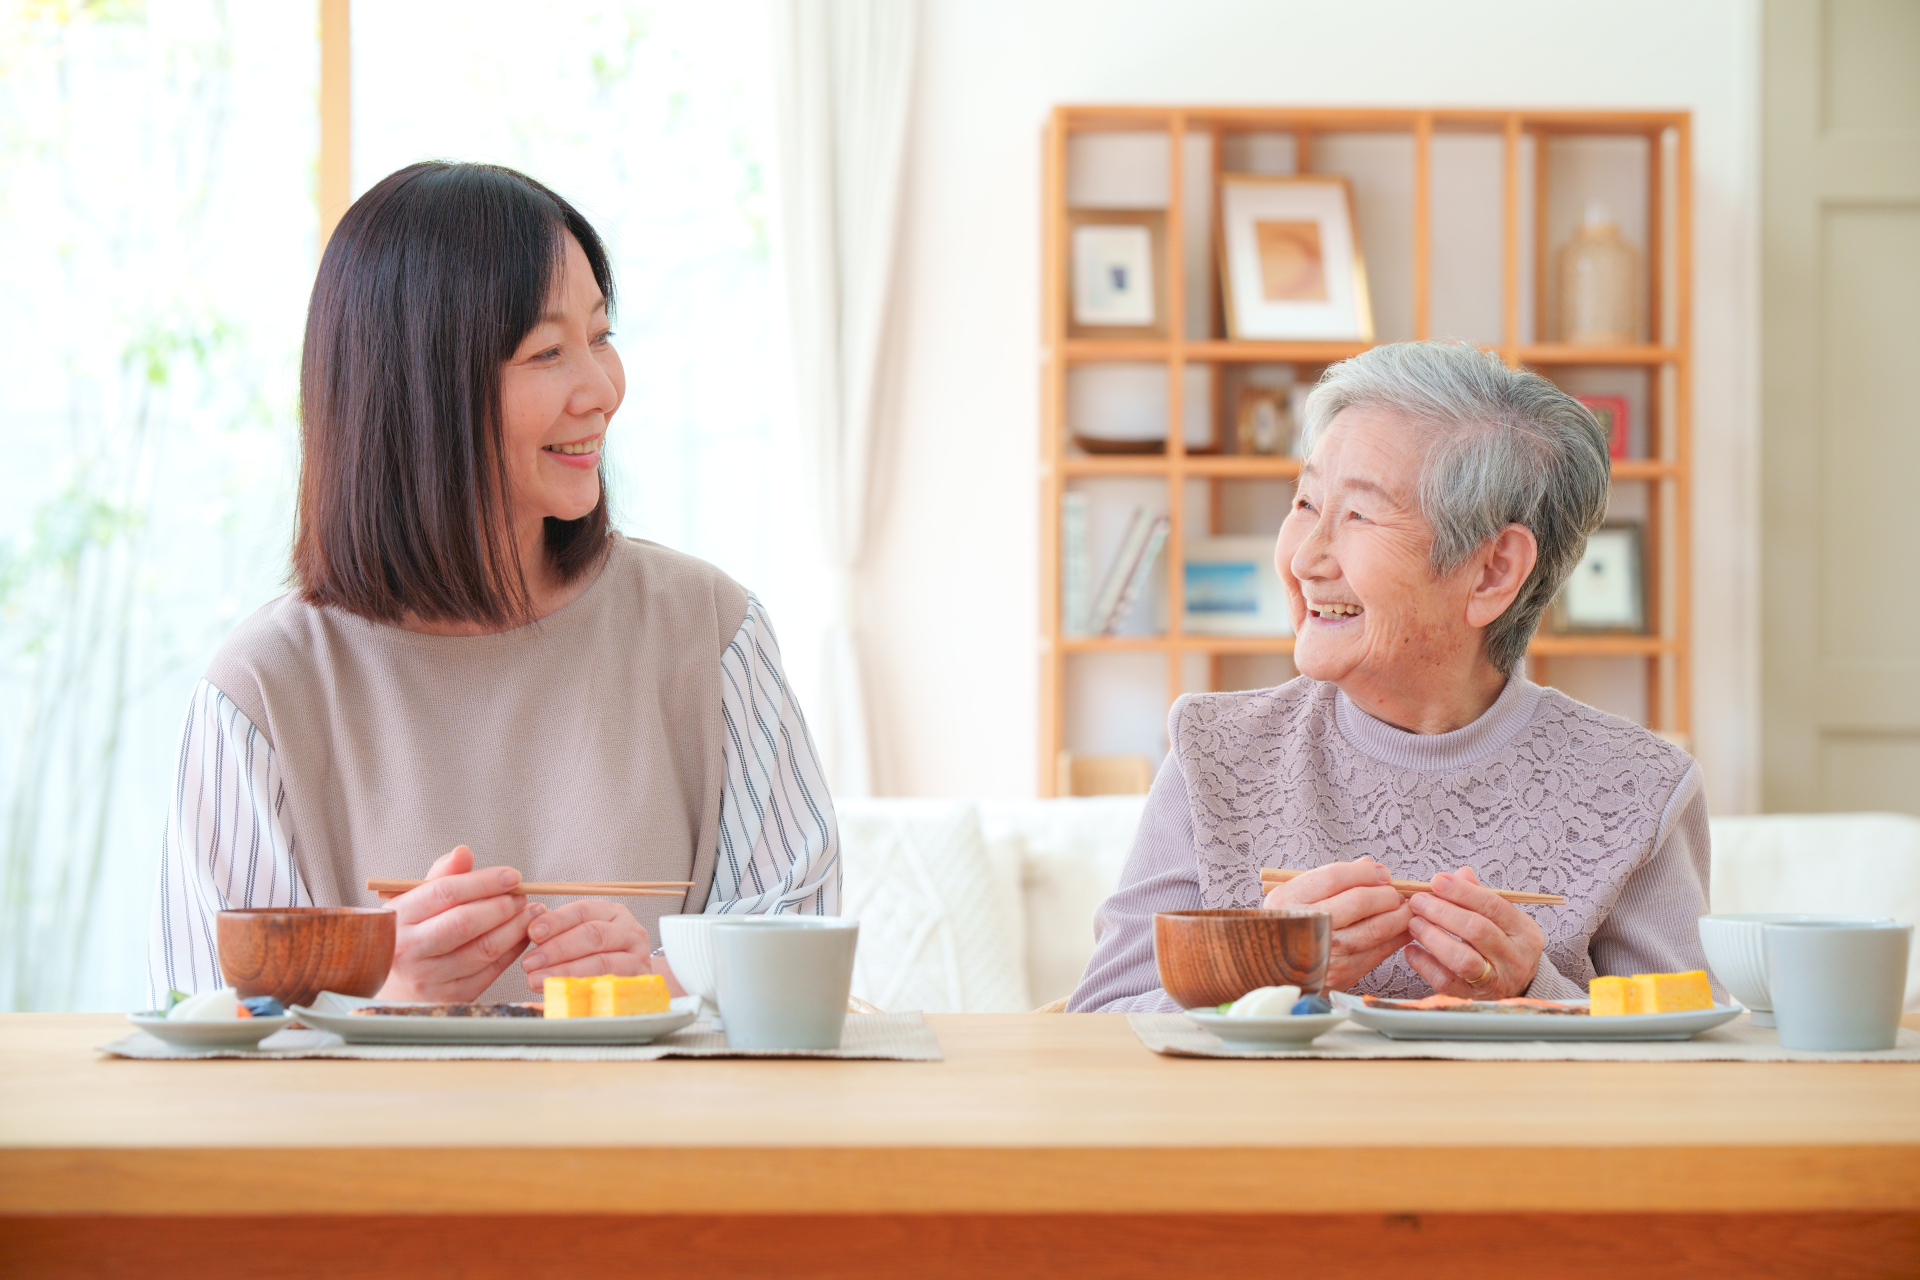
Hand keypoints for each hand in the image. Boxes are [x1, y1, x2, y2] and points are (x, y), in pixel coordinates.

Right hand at [377, 846, 538, 1002]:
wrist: (396, 988)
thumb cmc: (411, 934)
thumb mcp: (415, 902)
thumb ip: (442, 876)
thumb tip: (463, 852)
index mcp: (398, 917)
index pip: (445, 892)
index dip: (484, 881)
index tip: (513, 875)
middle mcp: (410, 950)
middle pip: (465, 922)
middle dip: (502, 906)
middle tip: (522, 896)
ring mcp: (430, 978)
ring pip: (484, 949)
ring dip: (515, 927)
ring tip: (531, 912)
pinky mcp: (451, 997)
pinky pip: (492, 971)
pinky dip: (513, 950)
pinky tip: (523, 935)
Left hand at [520, 899, 653, 990]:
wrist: (634, 980)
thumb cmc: (599, 955)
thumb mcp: (581, 935)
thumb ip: (557, 929)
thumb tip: (528, 921)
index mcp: (611, 912)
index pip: (582, 911)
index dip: (556, 921)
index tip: (532, 932)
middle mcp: (628, 930)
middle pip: (593, 934)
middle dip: (557, 949)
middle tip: (529, 963)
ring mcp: (637, 955)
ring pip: (602, 961)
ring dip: (565, 971)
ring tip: (536, 980)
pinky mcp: (639, 981)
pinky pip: (610, 985)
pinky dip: (584, 988)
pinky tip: (563, 992)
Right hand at [1261, 856, 1412, 991]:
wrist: (1277, 972)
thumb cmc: (1292, 925)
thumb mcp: (1297, 895)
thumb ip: (1333, 877)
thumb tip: (1373, 867)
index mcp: (1290, 899)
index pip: (1336, 876)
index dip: (1366, 873)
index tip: (1381, 873)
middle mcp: (1307, 924)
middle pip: (1360, 901)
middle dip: (1387, 894)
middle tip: (1394, 893)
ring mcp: (1326, 951)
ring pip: (1377, 928)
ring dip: (1399, 915)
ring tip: (1403, 909)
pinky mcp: (1342, 972)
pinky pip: (1381, 951)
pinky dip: (1398, 936)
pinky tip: (1402, 928)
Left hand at [1403, 866, 1544, 998]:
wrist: (1517, 989)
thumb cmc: (1504, 946)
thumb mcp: (1503, 920)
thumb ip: (1481, 896)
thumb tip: (1460, 874)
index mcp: (1524, 932)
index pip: (1493, 906)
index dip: (1462, 892)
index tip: (1437, 881)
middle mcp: (1515, 958)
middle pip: (1477, 930)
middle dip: (1442, 912)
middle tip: (1418, 901)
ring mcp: (1496, 981)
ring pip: (1462, 958)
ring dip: (1432, 937)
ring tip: (1414, 923)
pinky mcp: (1473, 997)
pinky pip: (1446, 981)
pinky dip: (1425, 964)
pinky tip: (1411, 950)